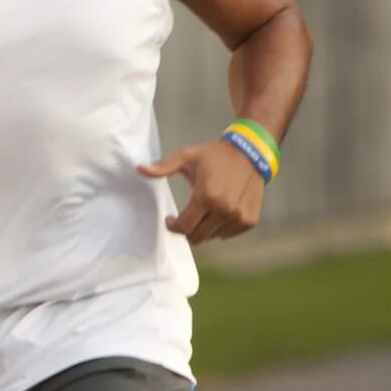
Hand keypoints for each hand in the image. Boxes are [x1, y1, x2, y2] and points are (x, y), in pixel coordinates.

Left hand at [140, 137, 266, 243]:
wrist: (251, 152)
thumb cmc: (215, 155)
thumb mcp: (187, 156)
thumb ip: (164, 166)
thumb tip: (139, 169)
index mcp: (206, 196)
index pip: (183, 227)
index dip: (172, 226)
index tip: (170, 219)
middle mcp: (224, 210)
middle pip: (196, 237)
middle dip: (186, 230)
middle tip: (185, 218)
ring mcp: (239, 217)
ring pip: (212, 237)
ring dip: (203, 229)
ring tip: (203, 212)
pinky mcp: (249, 220)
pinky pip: (227, 234)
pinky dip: (219, 228)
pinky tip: (218, 212)